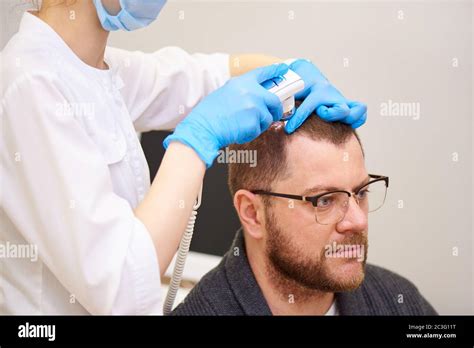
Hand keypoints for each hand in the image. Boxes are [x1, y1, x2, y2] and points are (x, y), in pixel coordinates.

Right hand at [163, 63, 288, 167]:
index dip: (275, 70)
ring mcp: (254, 107)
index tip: (284, 69)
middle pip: (274, 99)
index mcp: (242, 82)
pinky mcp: (255, 122)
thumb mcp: (225, 92)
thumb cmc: (210, 113)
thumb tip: (257, 98)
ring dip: (260, 123)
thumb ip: (243, 92)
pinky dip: (252, 132)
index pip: (263, 73)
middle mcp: (251, 92)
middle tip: (273, 115)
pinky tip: (239, 130)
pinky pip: (260, 129)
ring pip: (268, 117)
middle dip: (275, 109)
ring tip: (243, 124)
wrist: (204, 127)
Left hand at [284, 59, 366, 132]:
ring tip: (337, 122)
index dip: (298, 119)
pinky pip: (360, 110)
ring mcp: (339, 98)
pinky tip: (346, 124)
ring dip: (347, 118)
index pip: (309, 106)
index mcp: (315, 89)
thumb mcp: (287, 88)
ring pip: (354, 110)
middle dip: (332, 115)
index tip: (289, 129)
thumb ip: (282, 99)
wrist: (304, 72)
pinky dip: (357, 118)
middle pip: (340, 108)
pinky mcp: (345, 102)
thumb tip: (275, 113)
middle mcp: (330, 93)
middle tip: (321, 114)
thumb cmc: (294, 83)